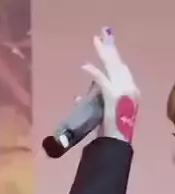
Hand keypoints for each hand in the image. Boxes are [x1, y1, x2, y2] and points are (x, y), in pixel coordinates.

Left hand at [82, 27, 138, 142]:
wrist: (115, 143)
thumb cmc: (108, 133)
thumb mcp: (101, 114)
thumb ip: (92, 103)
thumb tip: (77, 98)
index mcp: (130, 92)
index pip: (122, 70)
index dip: (114, 58)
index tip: (107, 47)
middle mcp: (129, 88)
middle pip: (118, 64)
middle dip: (109, 50)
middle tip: (101, 37)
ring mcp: (122, 90)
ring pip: (112, 66)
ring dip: (103, 52)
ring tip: (96, 40)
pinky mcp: (113, 95)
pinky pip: (102, 80)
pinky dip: (93, 72)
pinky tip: (84, 65)